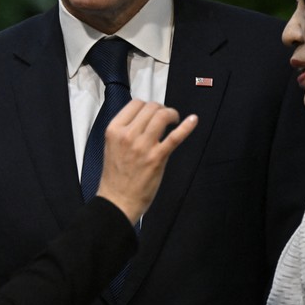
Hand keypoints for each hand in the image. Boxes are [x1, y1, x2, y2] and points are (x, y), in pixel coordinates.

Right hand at [96, 99, 196, 223]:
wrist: (117, 200)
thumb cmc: (115, 175)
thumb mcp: (112, 146)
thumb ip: (125, 130)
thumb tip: (145, 118)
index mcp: (114, 130)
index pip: (135, 104)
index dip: (147, 105)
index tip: (153, 112)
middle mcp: (127, 135)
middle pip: (151, 107)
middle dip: (161, 108)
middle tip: (165, 117)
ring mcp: (143, 146)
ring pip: (162, 116)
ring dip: (171, 114)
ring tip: (174, 120)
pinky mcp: (157, 158)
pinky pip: (174, 137)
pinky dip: (186, 127)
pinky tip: (193, 120)